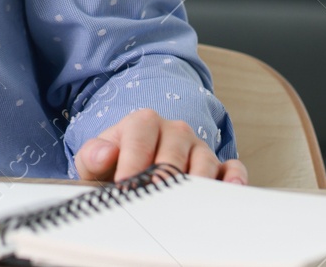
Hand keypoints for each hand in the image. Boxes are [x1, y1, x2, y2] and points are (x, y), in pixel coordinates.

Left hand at [73, 107, 248, 184]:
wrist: (128, 172)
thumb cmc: (112, 166)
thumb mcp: (93, 160)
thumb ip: (92, 155)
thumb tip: (106, 153)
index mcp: (143, 122)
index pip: (140, 138)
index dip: (132, 163)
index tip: (124, 186)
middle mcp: (174, 131)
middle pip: (174, 151)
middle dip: (164, 177)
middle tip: (155, 198)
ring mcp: (198, 148)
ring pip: (203, 161)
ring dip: (195, 183)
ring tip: (186, 204)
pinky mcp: (218, 166)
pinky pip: (232, 169)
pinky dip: (233, 179)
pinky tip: (228, 190)